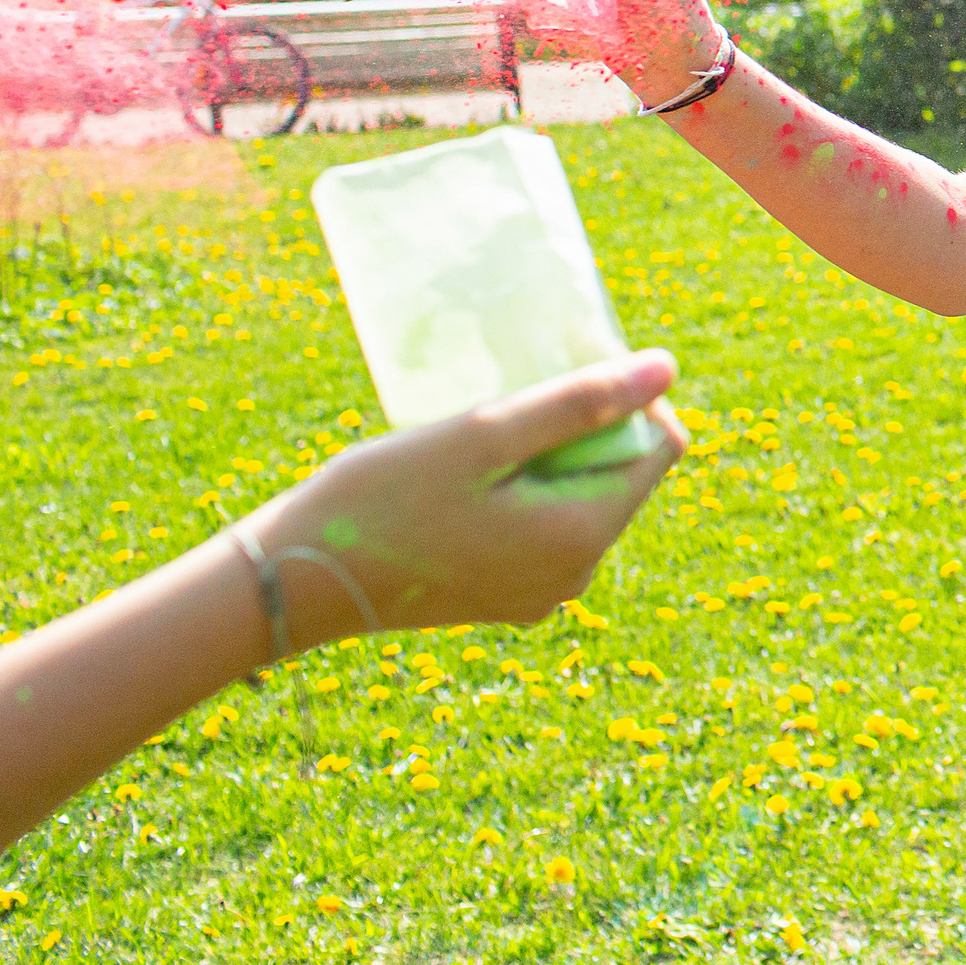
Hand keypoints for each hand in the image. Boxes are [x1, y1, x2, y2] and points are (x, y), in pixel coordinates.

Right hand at [244, 350, 690, 643]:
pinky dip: (523, 490)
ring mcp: (541, 593)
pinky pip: (543, 527)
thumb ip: (580, 403)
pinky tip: (466, 476)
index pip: (661, 447)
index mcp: (583, 537)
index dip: (629, 397)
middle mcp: (576, 575)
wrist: (298, 580)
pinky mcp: (506, 597)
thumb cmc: (386, 498)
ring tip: (481, 437)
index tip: (564, 370)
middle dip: (585, 426)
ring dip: (550, 455)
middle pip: (620, 472)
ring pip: (580, 497)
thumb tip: (667, 368)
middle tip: (512, 399)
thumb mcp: (485, 435)